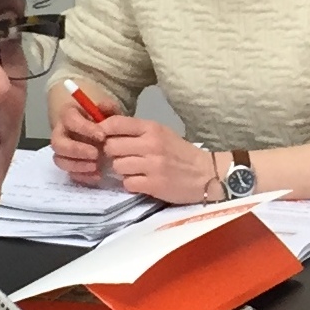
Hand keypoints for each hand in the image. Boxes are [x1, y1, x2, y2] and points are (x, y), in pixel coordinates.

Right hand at [48, 83, 119, 184]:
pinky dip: (82, 176)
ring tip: (96, 166)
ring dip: (77, 165)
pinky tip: (97, 176)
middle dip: (76, 150)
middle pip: (57, 143)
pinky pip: (68, 173)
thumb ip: (108, 107)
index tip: (102, 136)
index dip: (83, 128)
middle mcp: (60, 133)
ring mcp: (62, 151)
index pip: (69, 119)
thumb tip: (103, 106)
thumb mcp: (109, 110)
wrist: (102, 132)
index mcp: (68, 115)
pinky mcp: (68, 165)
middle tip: (96, 154)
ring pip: (59, 160)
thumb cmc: (104, 119)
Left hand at [97, 117, 217, 203]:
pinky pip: (127, 184)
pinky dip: (132, 184)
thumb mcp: (161, 133)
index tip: (103, 138)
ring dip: (122, 170)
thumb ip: (136, 130)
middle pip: (111, 147)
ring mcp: (152, 165)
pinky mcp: (154, 185)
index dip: (103, 131)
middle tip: (122, 157)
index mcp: (152, 128)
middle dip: (112, 154)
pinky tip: (142, 181)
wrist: (206, 174)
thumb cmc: (180, 153)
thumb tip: (104, 125)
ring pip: (117, 166)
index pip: (115, 123)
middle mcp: (151, 144)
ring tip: (135, 170)